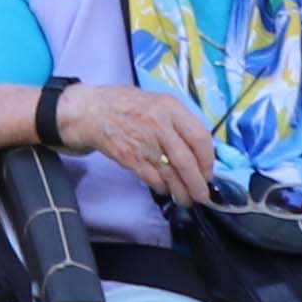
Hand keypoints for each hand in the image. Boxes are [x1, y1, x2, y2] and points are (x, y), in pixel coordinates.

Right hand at [80, 84, 218, 208]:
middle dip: (197, 183)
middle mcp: (160, 126)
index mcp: (171, 108)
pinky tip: (166, 190)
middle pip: (186, 162)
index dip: (208, 159)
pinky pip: (153, 179)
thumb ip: (179, 121)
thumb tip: (199, 149)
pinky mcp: (130, 158)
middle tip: (202, 195)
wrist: (92, 111)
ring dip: (182, 192)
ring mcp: (144, 144)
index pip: (200, 137)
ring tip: (187, 200)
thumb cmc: (128, 105)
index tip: (208, 171)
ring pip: (170, 175)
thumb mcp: (158, 102)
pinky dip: (162, 188)